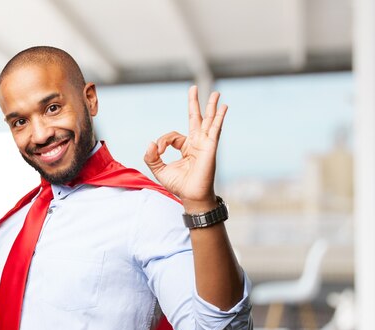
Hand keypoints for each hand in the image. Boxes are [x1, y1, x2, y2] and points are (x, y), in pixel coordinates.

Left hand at [144, 85, 226, 211]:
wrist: (191, 196)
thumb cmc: (179, 185)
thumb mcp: (159, 170)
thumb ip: (151, 157)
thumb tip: (150, 143)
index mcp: (186, 147)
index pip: (172, 136)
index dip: (162, 141)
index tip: (158, 151)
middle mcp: (197, 143)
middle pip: (195, 119)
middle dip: (194, 103)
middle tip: (193, 88)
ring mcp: (205, 144)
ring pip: (208, 121)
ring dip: (211, 107)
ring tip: (215, 93)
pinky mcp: (210, 147)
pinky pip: (215, 130)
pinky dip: (219, 118)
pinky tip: (224, 107)